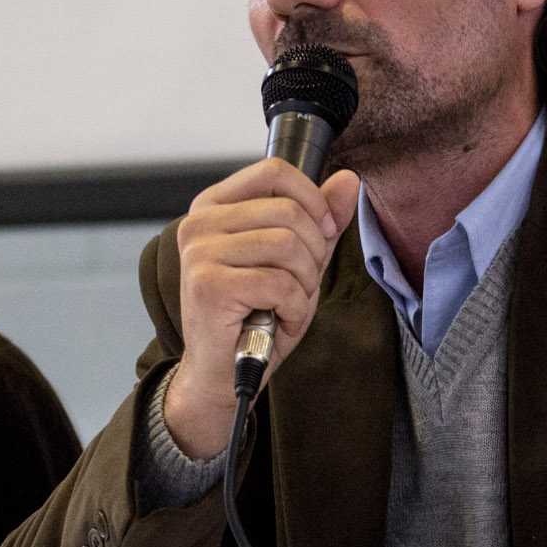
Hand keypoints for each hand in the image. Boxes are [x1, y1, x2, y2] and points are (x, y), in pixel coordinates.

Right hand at [164, 159, 359, 458]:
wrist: (224, 373)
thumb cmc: (255, 316)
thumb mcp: (298, 261)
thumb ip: (320, 220)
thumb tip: (348, 180)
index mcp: (216, 205)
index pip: (274, 172)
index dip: (312, 201)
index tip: (322, 234)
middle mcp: (199, 222)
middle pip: (288, 211)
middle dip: (313, 255)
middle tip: (297, 286)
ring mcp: (198, 252)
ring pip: (287, 245)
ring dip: (303, 284)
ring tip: (285, 304)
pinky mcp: (207, 285)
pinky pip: (279, 283)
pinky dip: (294, 308)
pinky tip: (276, 320)